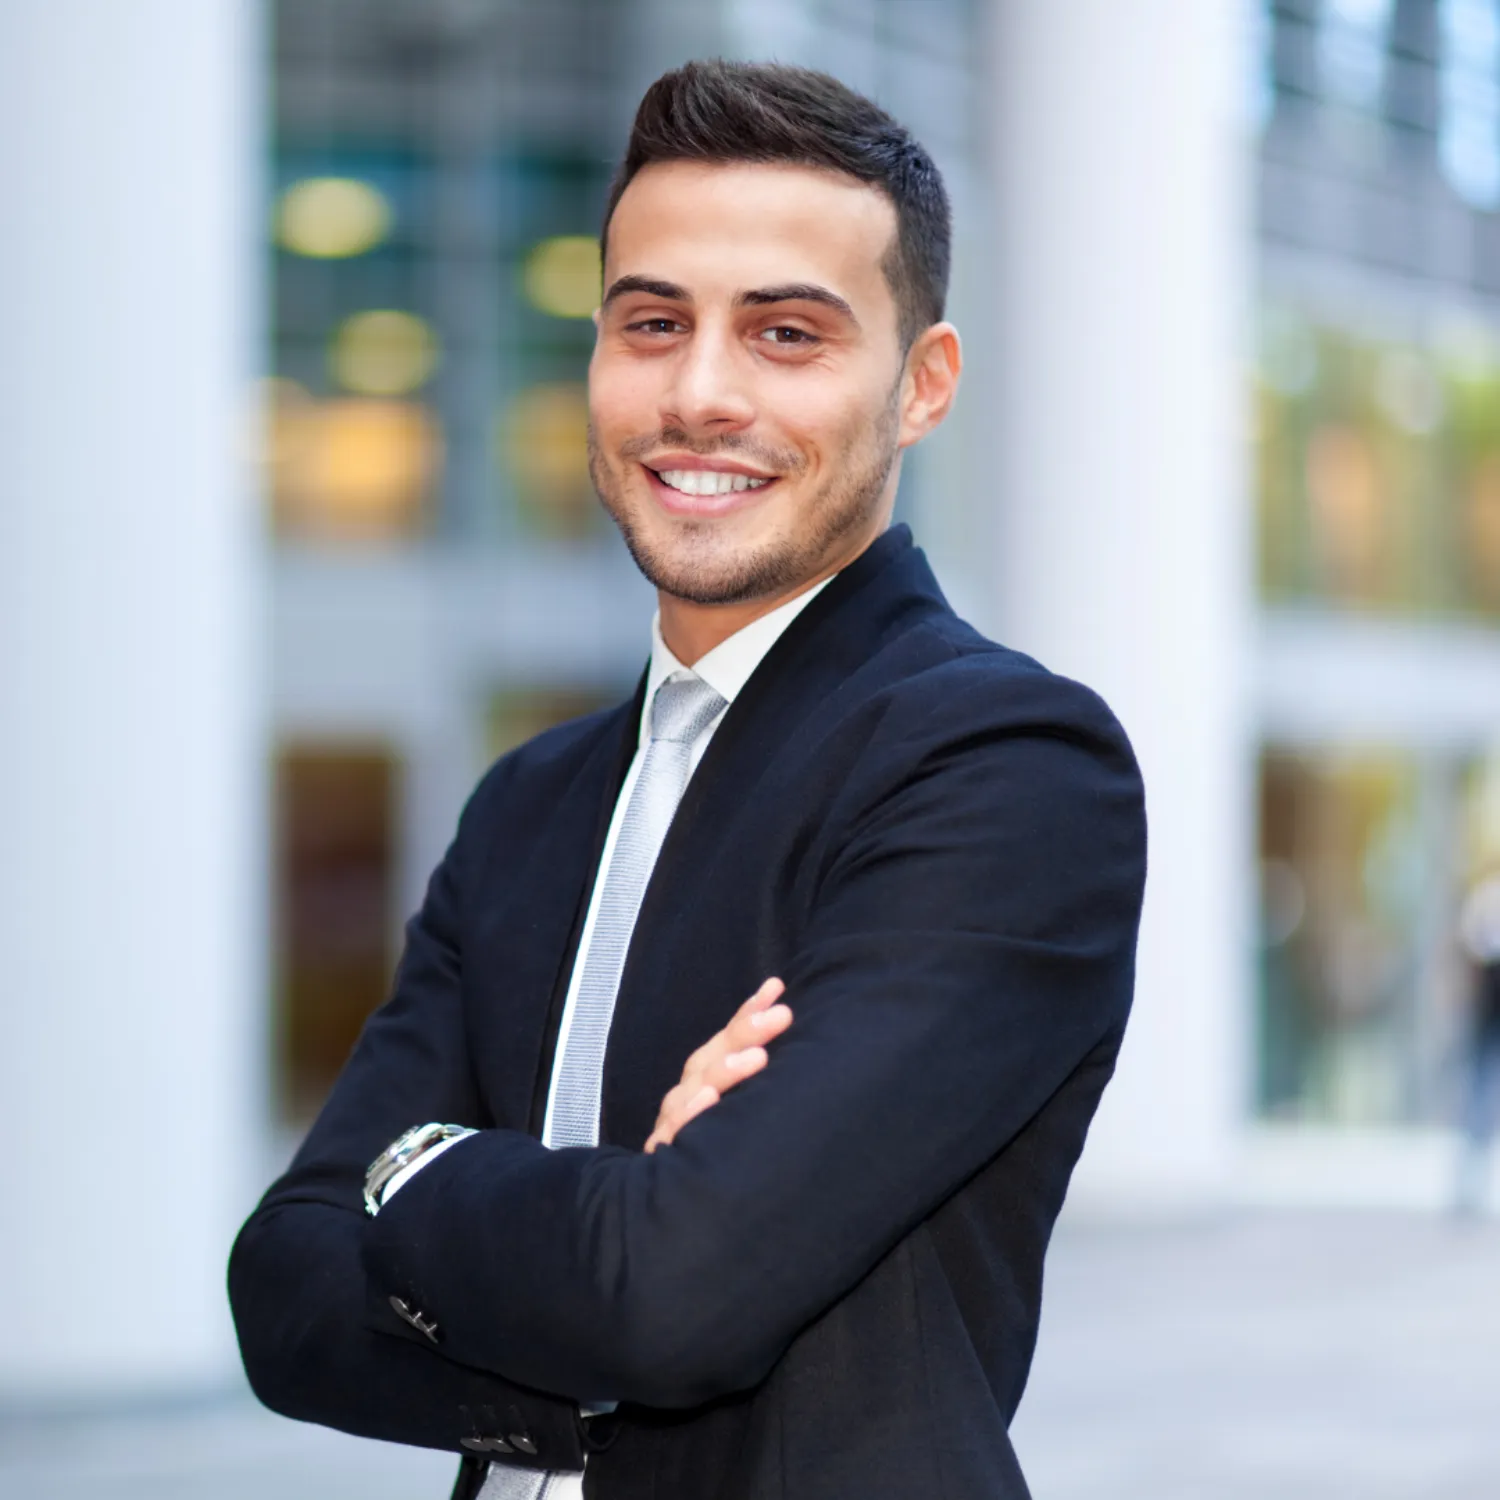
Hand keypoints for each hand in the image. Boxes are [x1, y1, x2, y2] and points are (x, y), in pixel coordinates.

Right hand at [643, 978, 790, 1153]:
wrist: (671, 1215)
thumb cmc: (719, 1153)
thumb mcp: (742, 1112)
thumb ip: (754, 1076)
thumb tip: (791, 1036)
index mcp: (707, 1080)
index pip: (728, 1040)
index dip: (749, 1012)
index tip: (776, 987)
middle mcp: (689, 1096)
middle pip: (712, 1057)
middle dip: (746, 1032)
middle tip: (782, 1015)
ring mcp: (675, 1124)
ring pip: (695, 1090)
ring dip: (725, 1070)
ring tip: (756, 1058)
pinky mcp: (664, 1156)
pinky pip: (674, 1132)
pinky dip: (692, 1114)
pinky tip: (710, 1100)